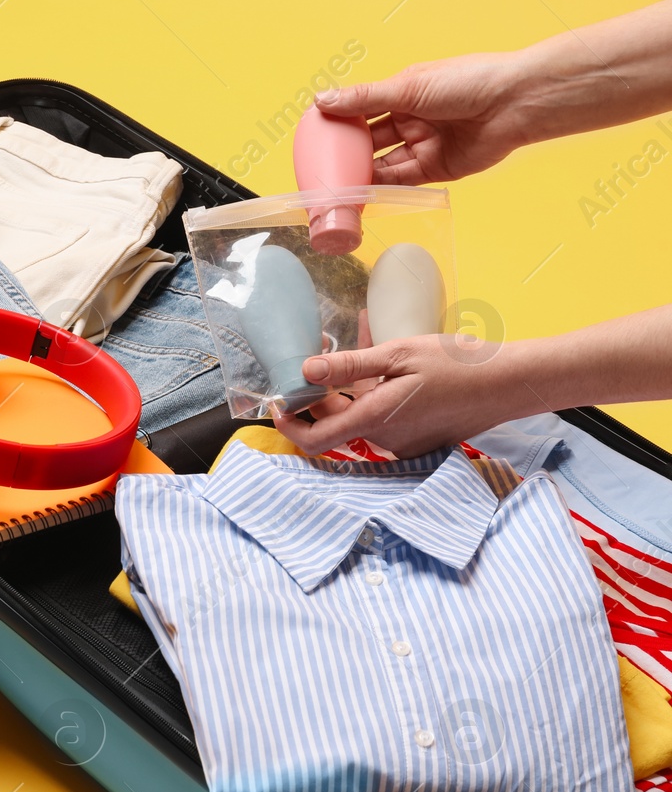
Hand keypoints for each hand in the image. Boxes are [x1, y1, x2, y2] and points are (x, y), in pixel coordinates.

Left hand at [272, 336, 517, 457]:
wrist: (512, 382)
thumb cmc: (459, 363)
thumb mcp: (400, 353)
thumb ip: (350, 365)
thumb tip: (306, 370)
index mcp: (375, 420)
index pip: (314, 440)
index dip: (288, 424)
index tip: (279, 400)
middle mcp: (385, 440)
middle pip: (335, 425)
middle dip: (319, 395)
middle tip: (319, 355)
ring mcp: (404, 443)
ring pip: (360, 418)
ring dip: (348, 390)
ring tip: (351, 348)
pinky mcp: (419, 440)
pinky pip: (384, 419)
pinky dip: (374, 395)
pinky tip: (382, 366)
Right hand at [315, 53, 531, 184]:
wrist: (514, 103)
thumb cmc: (469, 82)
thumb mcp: (408, 87)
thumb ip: (364, 98)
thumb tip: (322, 99)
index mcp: (403, 94)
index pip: (362, 110)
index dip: (339, 123)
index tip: (314, 136)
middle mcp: (411, 119)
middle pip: (369, 141)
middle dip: (347, 155)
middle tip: (321, 168)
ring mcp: (422, 145)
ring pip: (382, 164)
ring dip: (361, 175)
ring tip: (336, 187)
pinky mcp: (435, 169)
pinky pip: (401, 181)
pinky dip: (381, 188)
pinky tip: (362, 193)